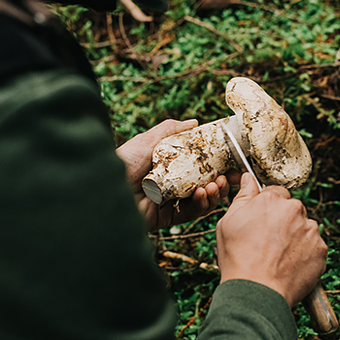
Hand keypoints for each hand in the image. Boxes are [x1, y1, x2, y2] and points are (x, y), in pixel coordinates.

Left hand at [116, 119, 230, 231]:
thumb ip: (171, 129)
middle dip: (221, 181)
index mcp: (169, 165)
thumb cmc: (124, 160)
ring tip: (217, 185)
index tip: (234, 163)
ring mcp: (169, 200)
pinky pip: (189, 213)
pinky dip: (201, 205)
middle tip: (232, 177)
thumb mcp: (148, 139)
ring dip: (214, 192)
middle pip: (203, 183)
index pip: (199, 165)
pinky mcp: (165, 217)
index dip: (218, 164)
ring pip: (200, 200)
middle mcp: (171, 183)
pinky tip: (205, 195)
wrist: (105, 187)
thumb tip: (195, 122)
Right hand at [216, 173, 327, 307]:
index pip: (275, 192)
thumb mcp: (228, 221)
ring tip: (277, 254)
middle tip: (267, 239)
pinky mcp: (320, 250)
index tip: (262, 220)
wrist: (256, 290)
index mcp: (271, 199)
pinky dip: (304, 252)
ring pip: (303, 226)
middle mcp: (294, 209)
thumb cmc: (238, 256)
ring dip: (294, 235)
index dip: (267, 206)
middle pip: (291, 208)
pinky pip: (313, 246)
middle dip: (282, 219)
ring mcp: (310, 230)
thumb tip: (247, 178)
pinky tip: (288, 263)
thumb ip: (243, 196)